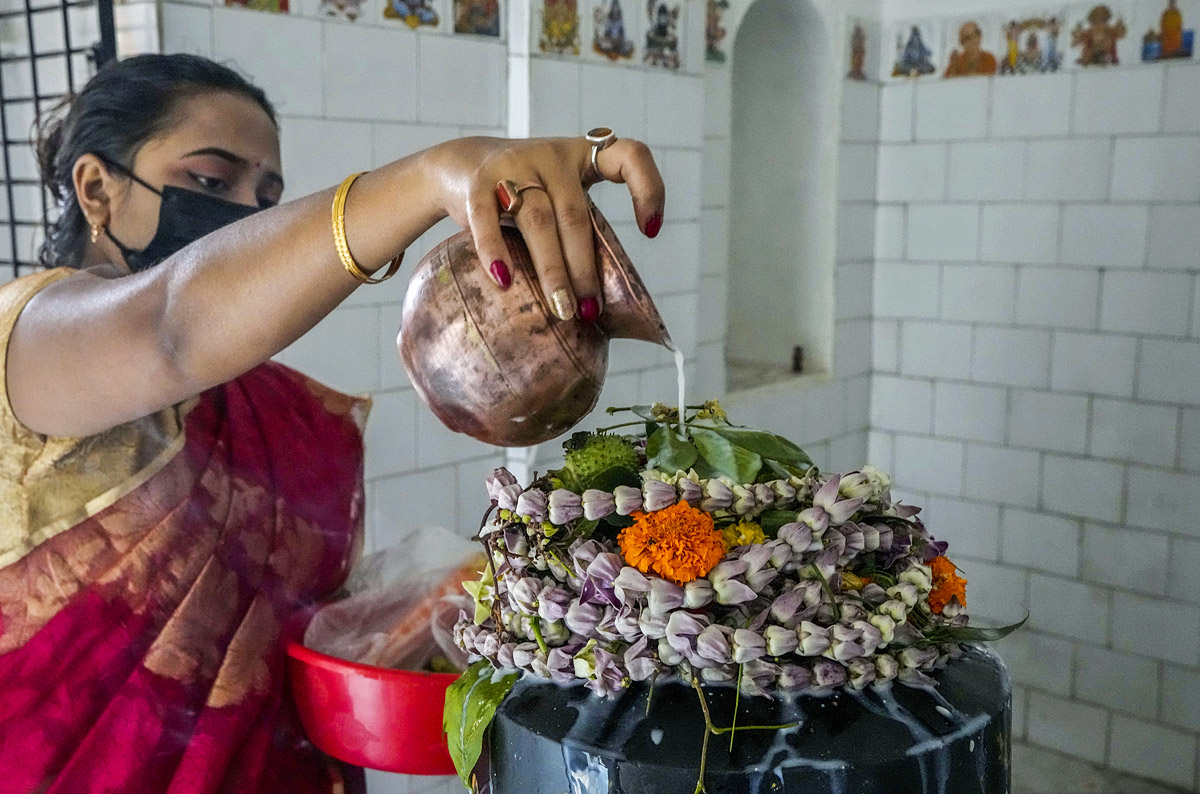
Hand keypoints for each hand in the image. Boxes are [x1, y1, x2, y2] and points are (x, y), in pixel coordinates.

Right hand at [422, 136, 664, 320]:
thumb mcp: (555, 198)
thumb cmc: (522, 193)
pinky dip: (495, 250)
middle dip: (584, 267)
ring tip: (561, 308)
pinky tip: (504, 281)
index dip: (648, 188)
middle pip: (574, 215)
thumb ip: (576, 230)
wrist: (460, 163)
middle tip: (590, 311)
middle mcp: (551, 156)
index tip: (651, 231)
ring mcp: (514, 164)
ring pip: (538, 220)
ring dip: (552, 269)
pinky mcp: (478, 181)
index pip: (629, 156)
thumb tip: (595, 306)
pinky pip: (487, 218)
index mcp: (582, 157)